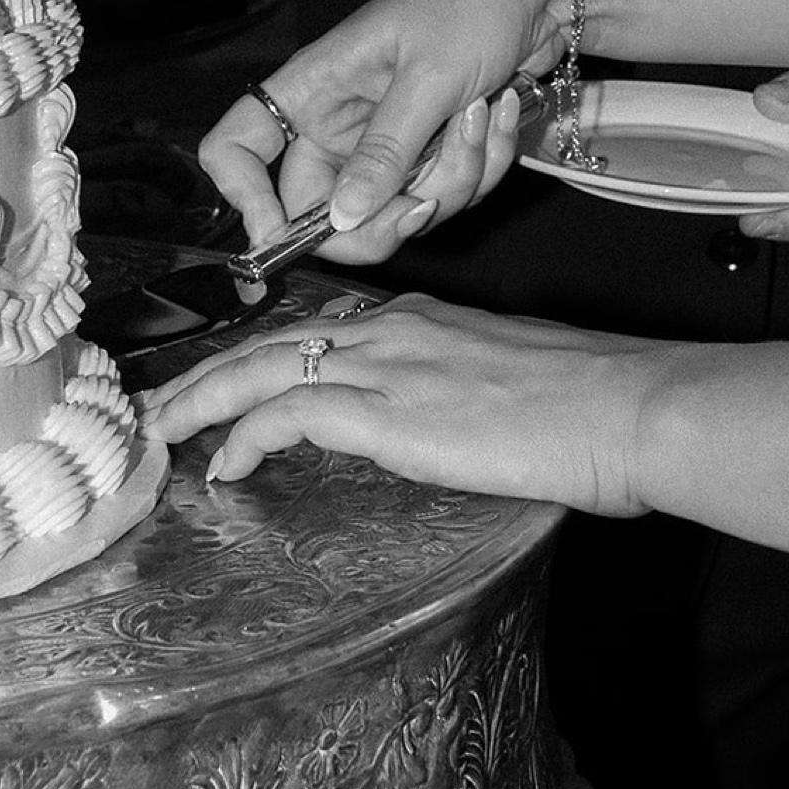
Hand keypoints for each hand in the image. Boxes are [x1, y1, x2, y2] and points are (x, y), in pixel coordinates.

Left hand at [140, 294, 660, 513]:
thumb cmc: (594, 408)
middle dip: (209, 373)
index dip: (266, 361)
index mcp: (422, 322)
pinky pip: (285, 413)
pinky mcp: (384, 408)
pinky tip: (225, 466)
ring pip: (261, 368)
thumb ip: (461, 399)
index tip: (231, 388)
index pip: (322, 332)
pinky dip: (244, 436)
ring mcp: (385, 364)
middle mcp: (393, 330)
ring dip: (202, 401)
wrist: (627, 406)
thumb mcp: (511, 387)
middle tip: (160, 404)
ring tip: (162, 431)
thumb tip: (448, 430)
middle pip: (273, 341)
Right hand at [198, 0, 568, 263]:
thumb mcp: (428, 77)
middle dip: (380, 220)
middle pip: (320, 213)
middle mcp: (338, 125)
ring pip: (393, 212)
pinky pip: (442, 197)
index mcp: (312, 90)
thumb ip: (384, 153)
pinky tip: (497, 113)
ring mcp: (385, 147)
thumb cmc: (472, 0)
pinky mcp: (430, 157)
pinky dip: (480, 167)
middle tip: (423, 205)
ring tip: (481, 114)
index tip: (277, 236)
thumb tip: (340, 221)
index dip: (243, 197)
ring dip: (451, 180)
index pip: (236, 147)